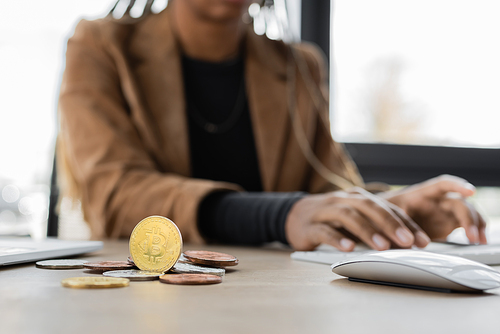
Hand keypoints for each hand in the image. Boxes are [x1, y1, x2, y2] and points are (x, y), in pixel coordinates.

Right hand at [285, 190, 430, 250]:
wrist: (293, 216)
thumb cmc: (330, 219)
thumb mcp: (355, 220)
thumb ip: (376, 228)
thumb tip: (406, 244)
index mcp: (358, 198)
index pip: (387, 208)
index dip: (406, 223)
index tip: (422, 241)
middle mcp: (343, 200)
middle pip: (369, 207)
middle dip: (390, 224)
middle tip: (407, 242)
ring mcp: (325, 211)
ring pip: (349, 217)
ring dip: (367, 231)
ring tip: (382, 247)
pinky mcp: (309, 226)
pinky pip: (324, 231)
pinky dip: (337, 239)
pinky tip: (348, 249)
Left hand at [382, 175, 486, 243]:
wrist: (383, 219)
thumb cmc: (384, 211)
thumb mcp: (385, 214)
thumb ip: (396, 222)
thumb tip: (403, 238)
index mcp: (422, 193)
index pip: (442, 184)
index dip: (456, 186)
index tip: (470, 191)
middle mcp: (437, 201)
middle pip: (458, 203)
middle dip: (468, 217)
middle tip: (471, 235)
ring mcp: (444, 213)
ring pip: (467, 213)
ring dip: (477, 224)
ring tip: (480, 240)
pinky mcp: (447, 225)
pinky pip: (466, 225)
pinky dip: (474, 231)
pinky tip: (479, 241)